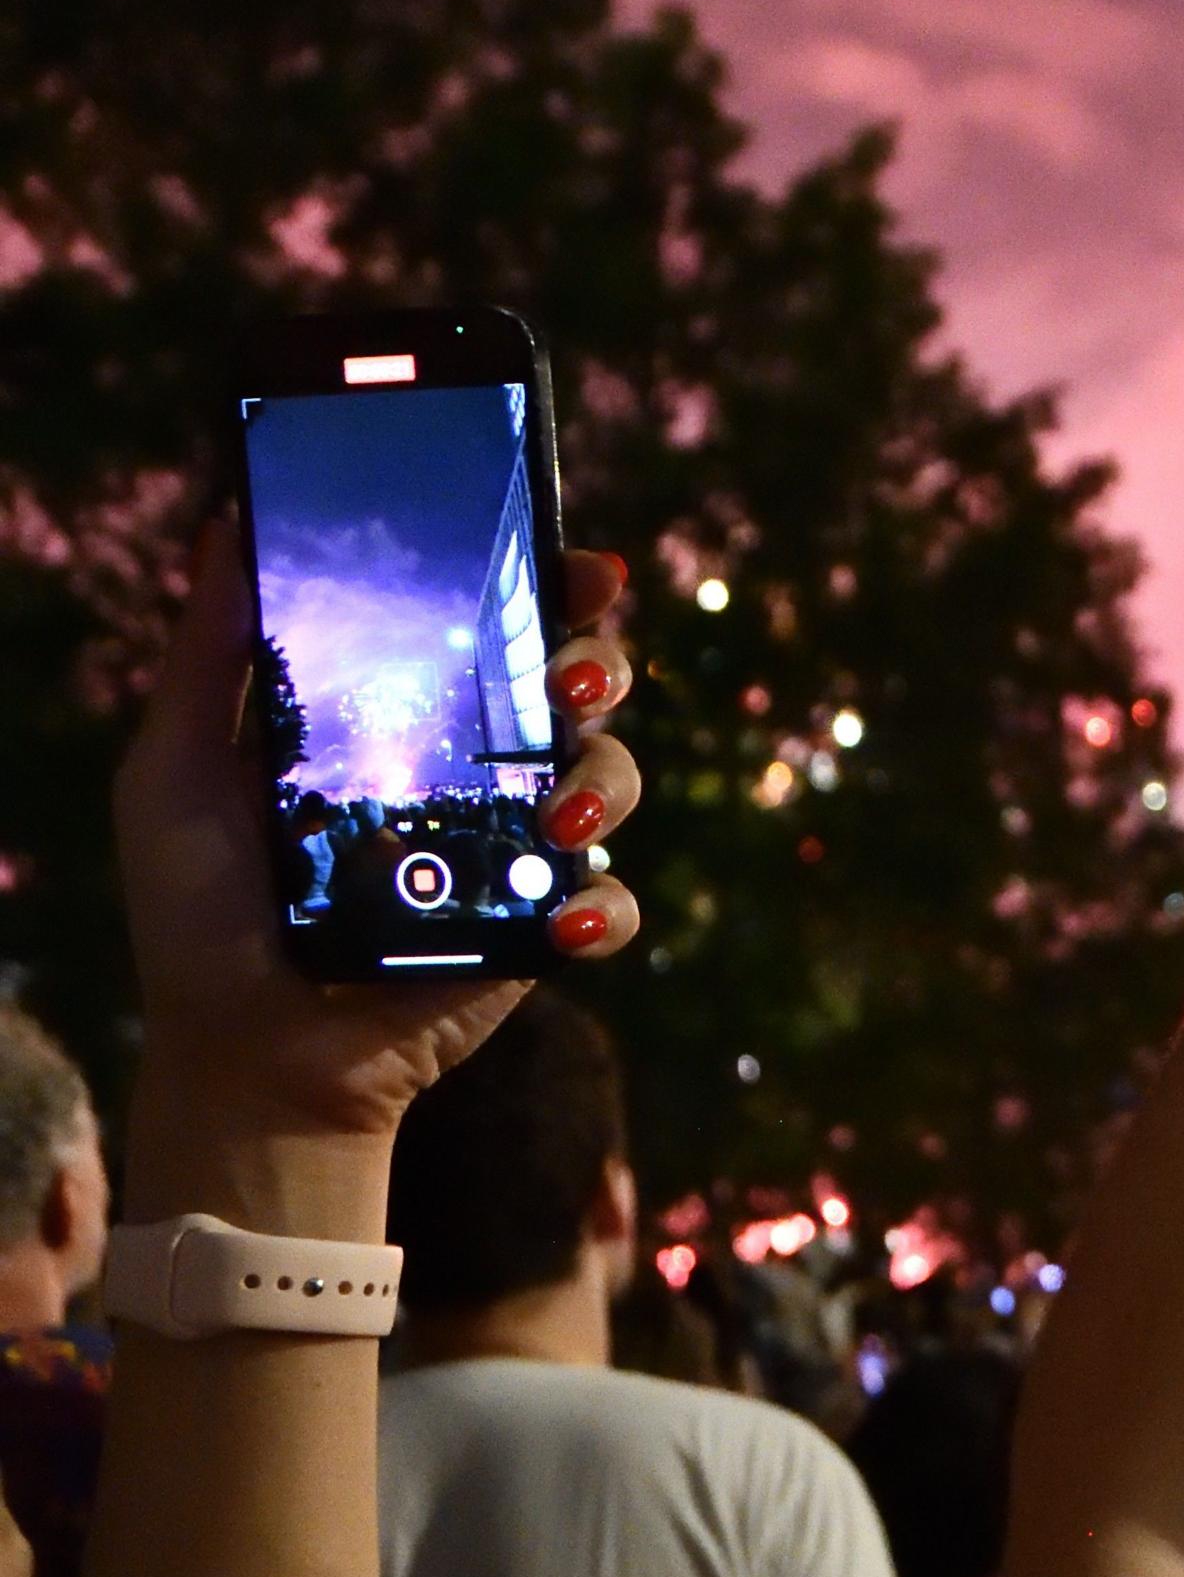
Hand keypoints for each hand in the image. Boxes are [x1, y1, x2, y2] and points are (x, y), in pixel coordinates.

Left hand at [117, 515, 644, 1144]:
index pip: (493, 624)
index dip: (550, 582)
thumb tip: (228, 524)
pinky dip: (600, 909)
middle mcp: (472, 766)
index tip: (579, 564)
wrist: (248, 1051)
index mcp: (402, 714)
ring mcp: (515, 847)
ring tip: (558, 823)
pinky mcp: (541, 928)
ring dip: (605, 783)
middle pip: (577, 683)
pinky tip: (557, 924)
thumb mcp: (177, 768)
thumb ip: (209, 653)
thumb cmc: (200, 911)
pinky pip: (611, 904)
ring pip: (613, 777)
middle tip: (572, 681)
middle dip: (601, 663)